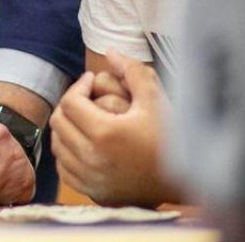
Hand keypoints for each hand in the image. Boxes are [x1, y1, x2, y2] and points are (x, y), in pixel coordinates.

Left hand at [50, 52, 178, 206]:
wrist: (187, 182)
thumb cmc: (174, 139)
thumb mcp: (156, 101)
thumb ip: (133, 72)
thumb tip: (110, 52)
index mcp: (104, 133)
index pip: (70, 102)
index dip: (79, 86)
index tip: (91, 81)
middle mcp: (92, 158)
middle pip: (59, 122)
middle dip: (70, 104)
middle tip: (86, 97)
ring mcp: (90, 178)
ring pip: (58, 145)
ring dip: (67, 128)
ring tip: (85, 118)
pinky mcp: (93, 193)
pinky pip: (64, 168)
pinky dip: (68, 153)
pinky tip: (85, 143)